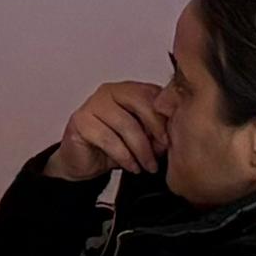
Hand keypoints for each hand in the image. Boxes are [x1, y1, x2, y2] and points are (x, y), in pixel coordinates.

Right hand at [55, 79, 171, 181]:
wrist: (84, 162)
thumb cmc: (113, 147)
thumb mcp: (143, 139)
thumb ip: (157, 132)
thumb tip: (174, 136)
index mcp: (128, 89)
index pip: (152, 92)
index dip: (165, 115)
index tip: (174, 137)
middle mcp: (110, 92)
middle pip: (139, 102)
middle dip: (155, 129)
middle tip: (163, 149)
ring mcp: (93, 104)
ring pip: (125, 124)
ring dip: (141, 149)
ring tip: (148, 165)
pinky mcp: (80, 121)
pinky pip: (108, 139)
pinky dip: (124, 156)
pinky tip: (131, 166)